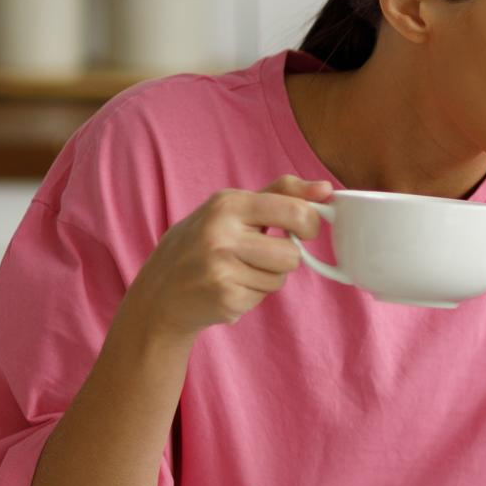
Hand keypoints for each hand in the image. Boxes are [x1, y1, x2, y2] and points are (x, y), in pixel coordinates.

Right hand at [124, 175, 331, 339]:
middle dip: (285, 257)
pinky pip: (263, 297)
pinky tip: (227, 287)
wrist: (159, 292)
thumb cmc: (203, 244)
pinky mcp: (224, 297)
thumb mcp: (233, 208)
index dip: (309, 224)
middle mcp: (221, 233)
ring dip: (267, 278)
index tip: (302, 229)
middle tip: (263, 254)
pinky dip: (251, 295)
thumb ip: (282, 193)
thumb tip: (326, 189)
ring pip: (281, 278)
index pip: (295, 210)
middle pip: (292, 254)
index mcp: (228, 203)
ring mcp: (221, 267)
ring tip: (238, 271)